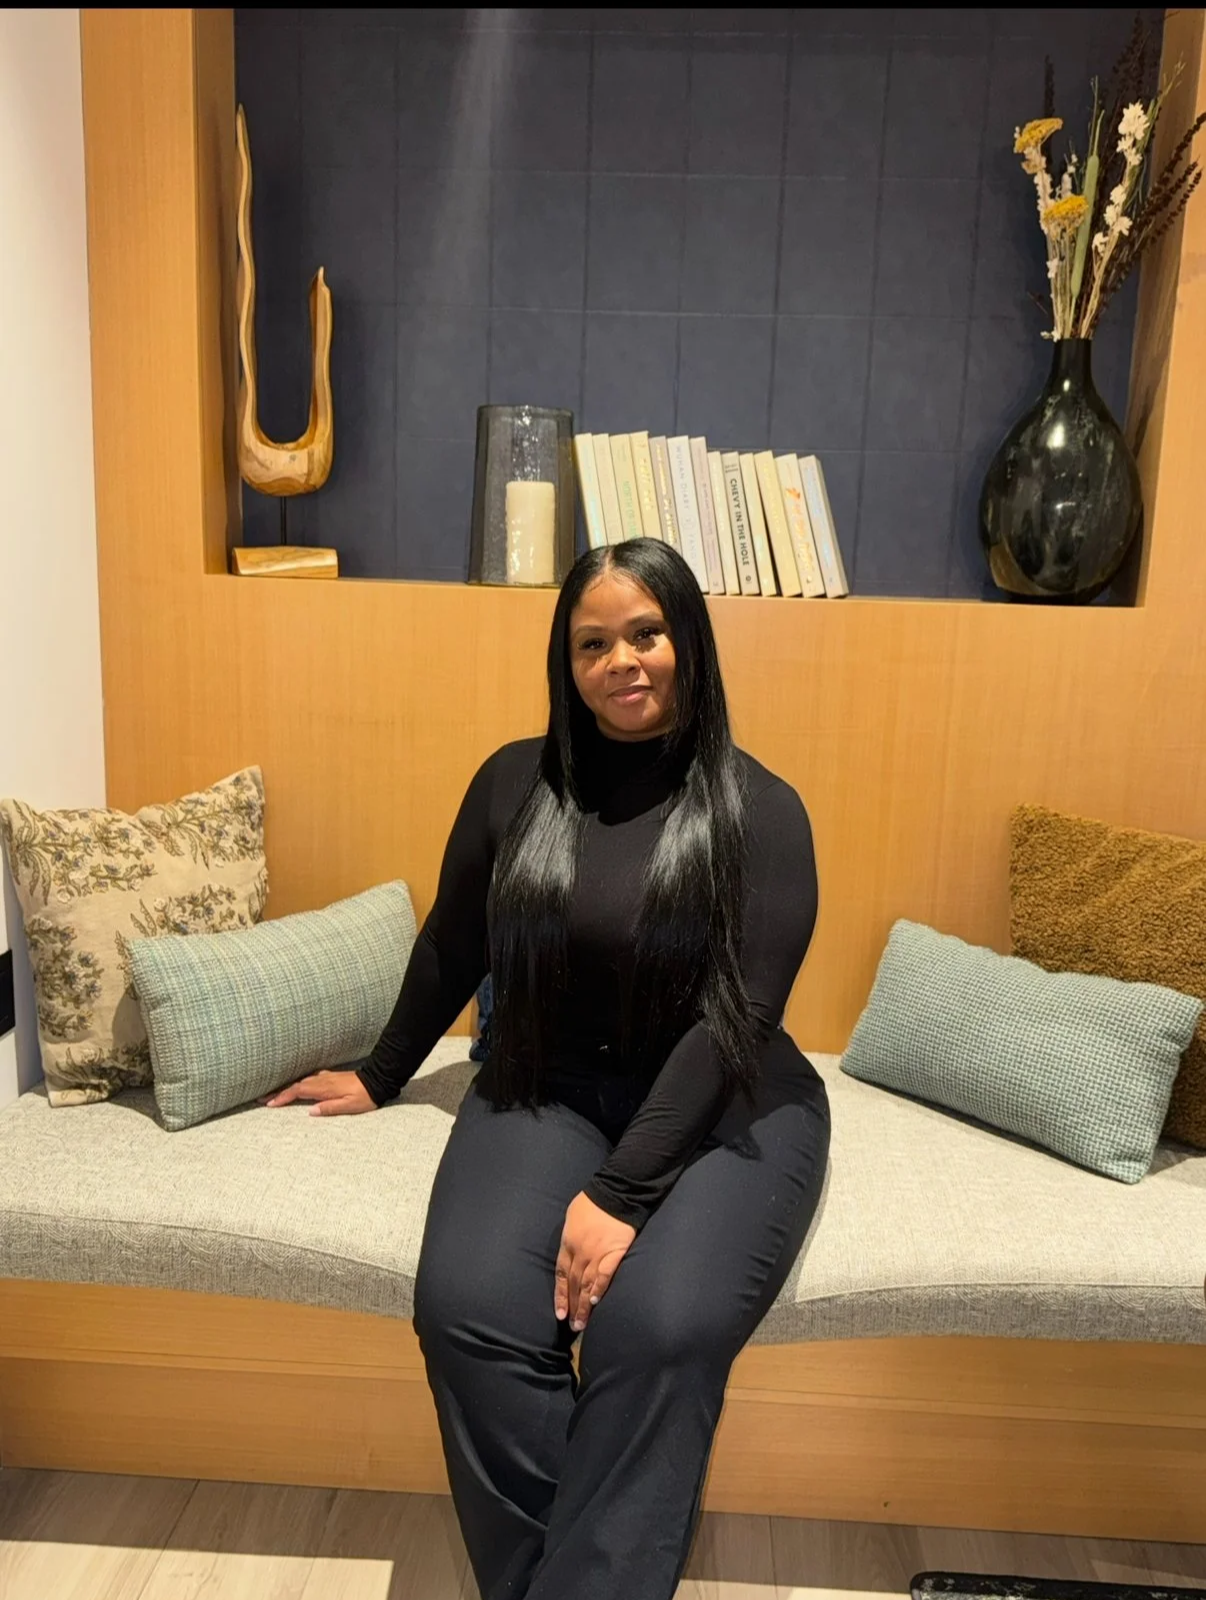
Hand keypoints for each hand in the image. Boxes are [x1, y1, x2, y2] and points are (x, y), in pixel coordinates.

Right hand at [263, 1070, 376, 1116]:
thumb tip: (310, 1112)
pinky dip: (300, 1083)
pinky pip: (310, 1079)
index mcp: (325, 1088)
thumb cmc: (365, 1097)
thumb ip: (330, 1108)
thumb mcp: (349, 1107)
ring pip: (302, 1081)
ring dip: (287, 1087)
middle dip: (278, 1091)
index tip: (270, 1104)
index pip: (298, 1091)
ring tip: (274, 1093)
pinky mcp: (331, 1076)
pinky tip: (298, 1085)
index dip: (283, 1097)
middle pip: (296, 1085)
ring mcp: (326, 1077)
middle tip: (262, 1098)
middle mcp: (323, 1080)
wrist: (377, 1080)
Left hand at [555, 1191, 635, 1332]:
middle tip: (572, 1326)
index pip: (561, 1274)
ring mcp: (597, 1253)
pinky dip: (599, 1290)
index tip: (559, 1313)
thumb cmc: (591, 1202)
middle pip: (573, 1284)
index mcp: (568, 1243)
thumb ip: (569, 1238)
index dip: (560, 1295)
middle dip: (572, 1306)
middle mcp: (580, 1252)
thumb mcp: (571, 1217)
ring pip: (587, 1285)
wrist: (615, 1193)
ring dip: (584, 1306)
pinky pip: (605, 1276)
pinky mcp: (614, 1253)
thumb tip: (569, 1252)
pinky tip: (596, 1304)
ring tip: (582, 1324)